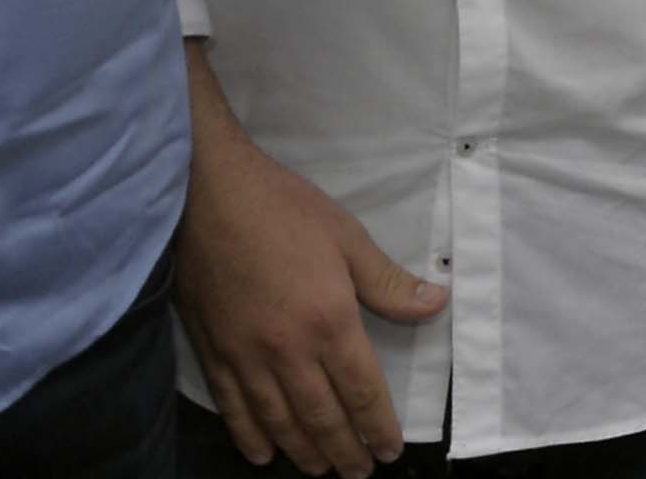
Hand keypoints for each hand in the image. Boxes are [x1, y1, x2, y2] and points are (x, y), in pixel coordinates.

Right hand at [173, 127, 448, 476]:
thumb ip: (388, 282)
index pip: (361, 390)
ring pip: (279, 421)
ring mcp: (246, 356)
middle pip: (322, 417)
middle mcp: (288, 351)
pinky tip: (263, 453)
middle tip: (360, 472)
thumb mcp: (347, 238)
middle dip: (345, 450)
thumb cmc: (284, 210)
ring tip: (323, 469)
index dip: (378, 426)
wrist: (209, 195)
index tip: (389, 450)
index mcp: (329, 322)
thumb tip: (436, 303)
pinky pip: (233, 408)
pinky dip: (249, 436)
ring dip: (304, 452)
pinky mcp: (213, 352)